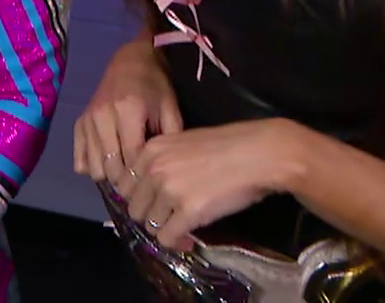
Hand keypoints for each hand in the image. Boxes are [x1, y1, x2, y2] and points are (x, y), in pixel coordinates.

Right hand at [73, 39, 181, 185]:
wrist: (132, 61)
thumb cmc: (156, 86)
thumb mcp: (171, 110)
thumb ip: (168, 141)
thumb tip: (160, 172)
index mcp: (128, 111)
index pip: (132, 158)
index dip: (143, 176)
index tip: (152, 182)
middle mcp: (103, 116)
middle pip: (111, 166)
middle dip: (126, 179)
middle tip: (140, 180)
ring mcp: (88, 120)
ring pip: (94, 167)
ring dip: (110, 174)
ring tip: (125, 170)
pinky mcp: (79, 123)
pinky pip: (79, 159)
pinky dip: (93, 166)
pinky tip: (108, 161)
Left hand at [115, 119, 305, 248]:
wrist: (259, 154)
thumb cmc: (229, 146)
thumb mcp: (184, 144)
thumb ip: (163, 162)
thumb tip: (153, 190)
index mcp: (151, 150)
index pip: (125, 184)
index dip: (139, 198)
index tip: (153, 205)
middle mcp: (154, 170)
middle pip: (134, 207)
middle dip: (150, 217)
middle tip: (169, 220)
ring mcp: (170, 191)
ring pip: (150, 225)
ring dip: (164, 229)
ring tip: (182, 227)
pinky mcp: (189, 211)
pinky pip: (167, 237)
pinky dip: (177, 241)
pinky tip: (189, 237)